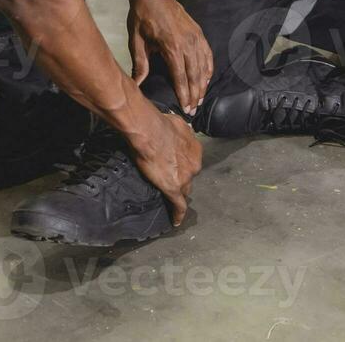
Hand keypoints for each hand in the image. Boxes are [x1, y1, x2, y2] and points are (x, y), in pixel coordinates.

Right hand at [125, 105, 201, 224]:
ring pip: (184, 191)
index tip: (178, 169)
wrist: (149, 131)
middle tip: (171, 181)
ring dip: (179, 194)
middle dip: (182, 180)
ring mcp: (185, 178)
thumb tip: (175, 131)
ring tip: (172, 201)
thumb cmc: (160, 124)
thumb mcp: (176, 123)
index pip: (191, 163)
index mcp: (195, 150)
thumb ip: (179, 132)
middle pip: (189, 178)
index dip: (184, 167)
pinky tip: (176, 220)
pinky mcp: (173, 188)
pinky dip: (178, 214)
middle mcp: (194, 165)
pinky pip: (178, 205)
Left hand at [127, 0, 212, 115]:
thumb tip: (137, 84)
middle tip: (194, 110)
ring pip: (203, 66)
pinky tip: (207, 78)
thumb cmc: (142, 17)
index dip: (184, 95)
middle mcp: (187, 43)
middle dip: (195, 94)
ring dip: (203, 84)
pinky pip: (208, 54)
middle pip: (195, 75)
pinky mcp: (199, 33)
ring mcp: (195, 37)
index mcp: (171, 47)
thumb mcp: (136, 41)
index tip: (186, 108)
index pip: (180, 77)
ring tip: (200, 99)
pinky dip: (209, 68)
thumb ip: (140, 64)